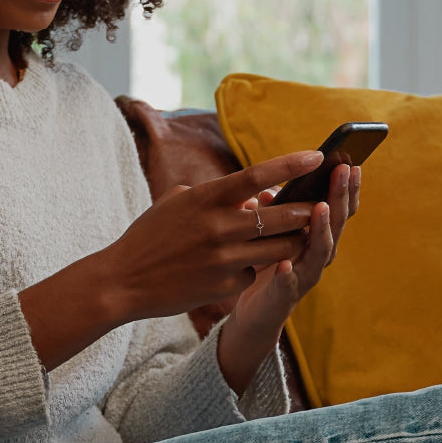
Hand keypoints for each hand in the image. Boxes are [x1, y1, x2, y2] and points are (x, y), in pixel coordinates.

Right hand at [102, 148, 329, 324]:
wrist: (123, 281)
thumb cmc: (150, 236)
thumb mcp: (176, 203)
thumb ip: (214, 195)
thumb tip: (251, 196)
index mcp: (206, 198)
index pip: (257, 175)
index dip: (291, 164)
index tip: (317, 155)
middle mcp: (218, 227)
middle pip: (280, 215)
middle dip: (305, 210)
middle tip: (319, 204)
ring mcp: (223, 259)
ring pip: (279, 248)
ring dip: (292, 241)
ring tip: (298, 235)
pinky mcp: (224, 287)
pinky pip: (254, 273)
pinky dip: (253, 268)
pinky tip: (241, 267)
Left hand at [218, 161, 361, 392]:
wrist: (257, 312)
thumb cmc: (268, 264)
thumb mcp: (271, 232)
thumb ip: (275, 212)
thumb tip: (268, 190)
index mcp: (317, 236)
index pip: (339, 208)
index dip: (346, 187)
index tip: (350, 162)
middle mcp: (318, 254)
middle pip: (336, 223)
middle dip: (341, 195)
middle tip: (344, 170)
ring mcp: (305, 275)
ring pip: (320, 251)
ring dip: (322, 228)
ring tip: (321, 208)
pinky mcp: (285, 296)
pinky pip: (287, 285)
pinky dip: (287, 274)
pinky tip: (283, 264)